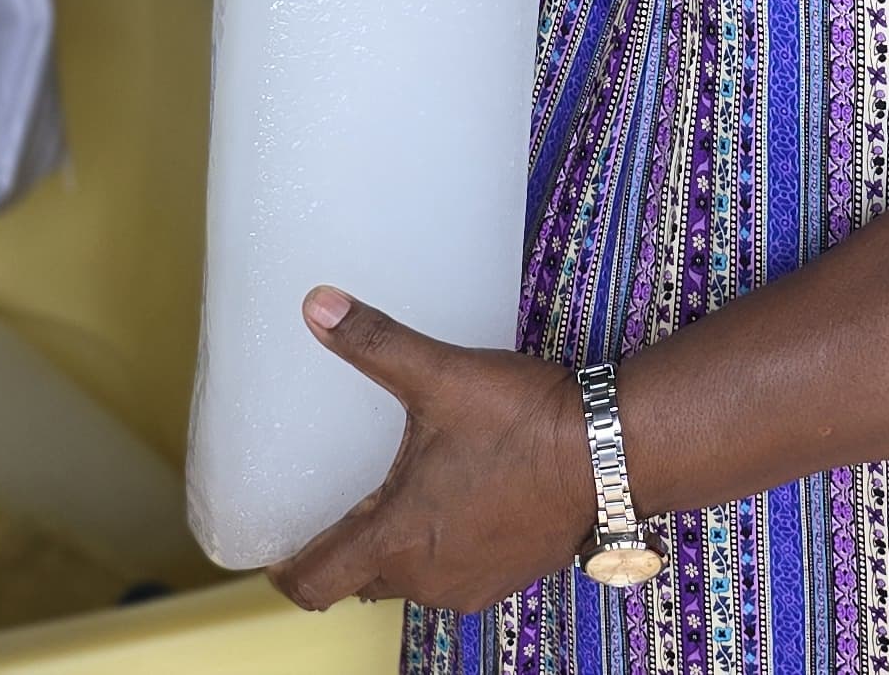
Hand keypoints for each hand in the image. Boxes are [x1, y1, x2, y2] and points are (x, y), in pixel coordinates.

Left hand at [268, 288, 592, 614]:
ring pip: (410, 582)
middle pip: (361, 582)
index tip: (276, 551)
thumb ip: (374, 342)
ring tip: (396, 504)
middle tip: (338, 508)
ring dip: (396, 554)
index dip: (288, 572)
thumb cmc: (524, 421)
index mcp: (398, 539)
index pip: (316, 583)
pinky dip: (440, 553)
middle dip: (345, 552)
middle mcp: (429, 577)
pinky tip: (453, 509)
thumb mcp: (441, 375)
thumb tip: (316, 305)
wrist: (612, 452)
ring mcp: (471, 583)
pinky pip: (452, 578)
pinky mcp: (508, 577)